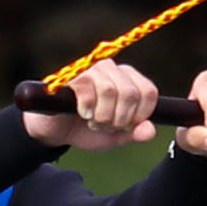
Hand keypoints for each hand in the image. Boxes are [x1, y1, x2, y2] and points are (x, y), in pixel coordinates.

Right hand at [19, 60, 159, 150]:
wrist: (56, 131)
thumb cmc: (86, 129)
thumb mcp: (114, 137)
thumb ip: (134, 133)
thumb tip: (150, 131)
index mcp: (128, 79)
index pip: (148, 92)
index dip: (140, 115)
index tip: (126, 126)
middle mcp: (112, 69)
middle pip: (130, 93)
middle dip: (119, 119)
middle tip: (106, 126)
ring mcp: (92, 70)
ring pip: (110, 90)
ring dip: (102, 115)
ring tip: (93, 121)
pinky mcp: (72, 76)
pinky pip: (87, 90)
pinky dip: (87, 108)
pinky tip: (82, 114)